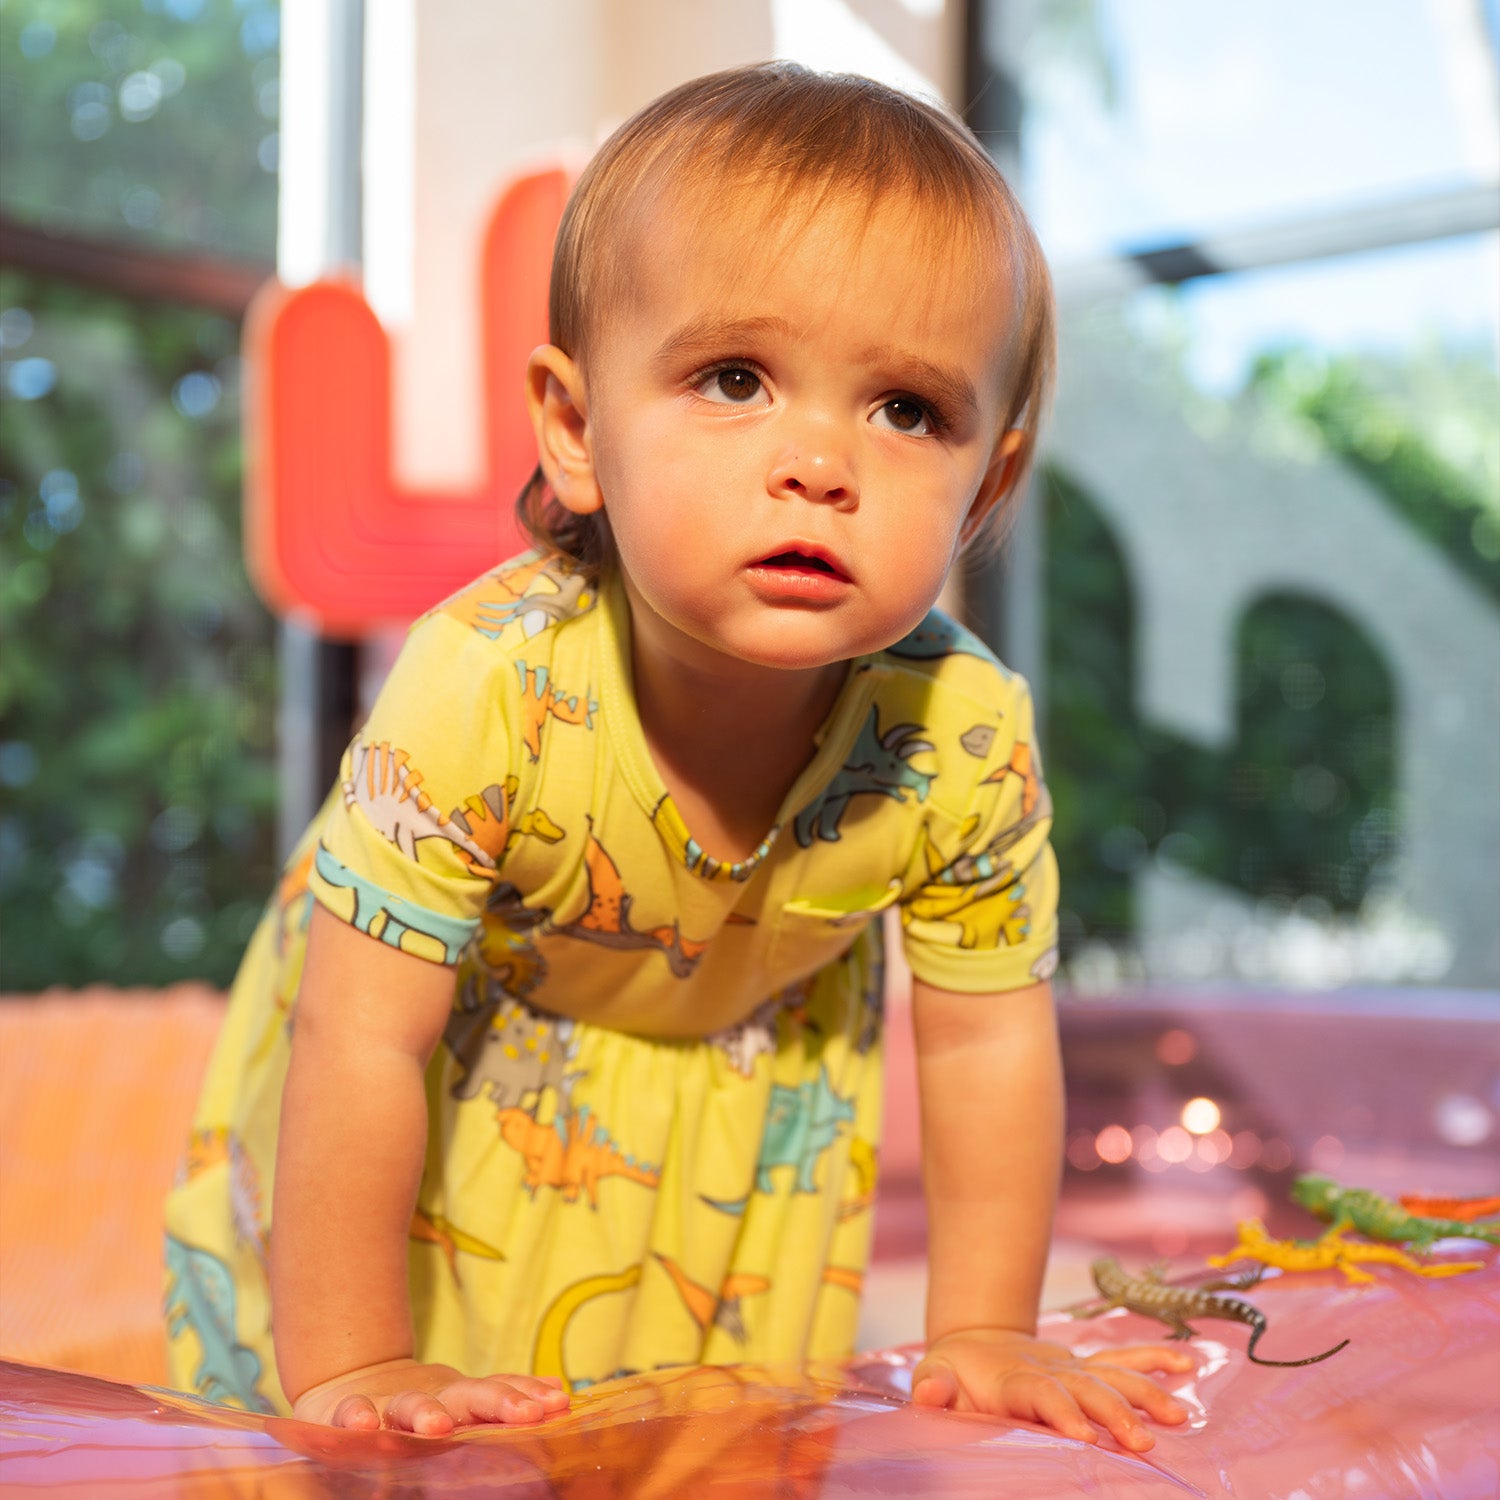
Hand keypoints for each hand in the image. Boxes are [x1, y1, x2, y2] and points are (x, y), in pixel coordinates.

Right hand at [291, 1357, 569, 1434]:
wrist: (351, 1386)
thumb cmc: (418, 1407)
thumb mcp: (461, 1402)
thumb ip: (503, 1396)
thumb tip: (559, 1389)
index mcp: (461, 1400)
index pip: (501, 1392)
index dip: (530, 1396)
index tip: (559, 1403)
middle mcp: (432, 1400)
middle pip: (469, 1396)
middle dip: (500, 1402)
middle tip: (527, 1415)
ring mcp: (390, 1406)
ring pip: (411, 1405)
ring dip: (427, 1413)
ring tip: (440, 1428)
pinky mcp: (347, 1415)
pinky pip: (351, 1412)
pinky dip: (357, 1415)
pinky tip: (364, 1426)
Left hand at [911, 1328, 1192, 1451]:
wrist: (976, 1341)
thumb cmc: (954, 1373)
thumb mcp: (936, 1375)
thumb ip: (935, 1386)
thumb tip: (928, 1392)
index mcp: (1015, 1380)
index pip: (1042, 1395)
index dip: (1062, 1413)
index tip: (1085, 1436)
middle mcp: (1051, 1371)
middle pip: (1087, 1390)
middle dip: (1114, 1413)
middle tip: (1141, 1442)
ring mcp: (1073, 1369)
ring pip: (1113, 1377)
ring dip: (1145, 1393)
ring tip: (1177, 1416)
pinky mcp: (1088, 1370)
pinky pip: (1125, 1363)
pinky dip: (1155, 1360)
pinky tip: (1187, 1365)